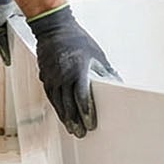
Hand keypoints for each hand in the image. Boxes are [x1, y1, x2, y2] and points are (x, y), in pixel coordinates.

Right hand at [27, 4, 116, 137]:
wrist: (54, 28)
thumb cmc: (78, 40)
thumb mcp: (97, 55)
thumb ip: (107, 72)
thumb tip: (118, 86)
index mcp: (78, 70)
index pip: (82, 97)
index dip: (87, 113)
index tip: (91, 124)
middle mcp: (63, 76)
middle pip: (69, 105)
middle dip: (76, 121)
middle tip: (82, 134)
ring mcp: (52, 77)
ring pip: (58, 103)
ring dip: (65, 118)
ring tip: (72, 129)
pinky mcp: (45, 77)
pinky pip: (51, 96)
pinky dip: (57, 107)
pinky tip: (62, 114)